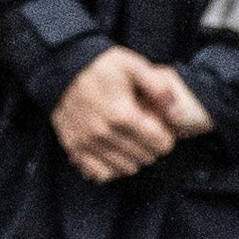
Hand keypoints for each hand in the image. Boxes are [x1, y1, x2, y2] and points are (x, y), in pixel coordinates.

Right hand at [49, 48, 205, 181]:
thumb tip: (176, 115)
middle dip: (151, 148)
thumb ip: (159, 88)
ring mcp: (87, 143)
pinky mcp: (74, 148)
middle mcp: (104, 133)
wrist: (62, 69)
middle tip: (147, 135)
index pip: (159, 144)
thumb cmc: (101, 66)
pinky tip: (115, 154)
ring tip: (132, 143)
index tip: (162, 130)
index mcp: (122, 114)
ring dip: (134, 159)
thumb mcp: (133, 65)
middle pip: (144, 158)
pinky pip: (100, 173)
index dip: (166, 138)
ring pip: (125, 169)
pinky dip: (111, 169)